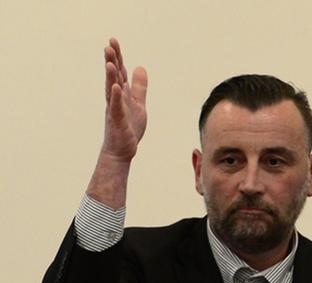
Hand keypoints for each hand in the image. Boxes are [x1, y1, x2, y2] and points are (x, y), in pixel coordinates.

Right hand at [101, 37, 146, 161]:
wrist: (122, 150)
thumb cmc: (129, 127)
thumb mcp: (138, 103)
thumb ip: (139, 86)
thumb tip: (140, 67)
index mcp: (121, 94)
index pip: (118, 72)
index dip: (117, 57)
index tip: (113, 41)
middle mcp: (115, 99)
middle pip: (113, 77)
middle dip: (111, 61)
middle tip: (109, 45)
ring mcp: (115, 109)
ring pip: (112, 90)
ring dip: (111, 76)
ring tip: (109, 62)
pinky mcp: (118, 121)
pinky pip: (116, 107)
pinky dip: (116, 97)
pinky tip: (116, 87)